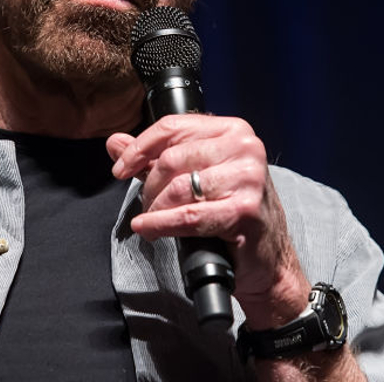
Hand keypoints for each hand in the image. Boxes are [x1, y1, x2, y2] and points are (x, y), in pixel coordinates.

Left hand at [106, 114, 310, 328]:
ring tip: (151, 220)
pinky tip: (149, 229)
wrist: (268, 258)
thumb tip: (115, 143)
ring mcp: (248, 178)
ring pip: (178, 187)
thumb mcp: (195, 176)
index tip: (120, 168)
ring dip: (155, 208)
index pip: (173, 126)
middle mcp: (245, 148)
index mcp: (233, 130)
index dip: (139, 148)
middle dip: (149, 186)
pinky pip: (188, 216)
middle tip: (147, 204)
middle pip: (172, 158)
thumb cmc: (233, 213)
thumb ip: (154, 157)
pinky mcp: (244, 211)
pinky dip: (161, 224)